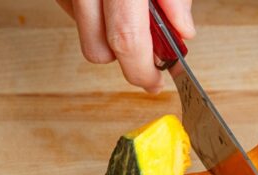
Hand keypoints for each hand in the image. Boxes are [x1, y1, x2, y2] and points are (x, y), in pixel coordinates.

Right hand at [54, 0, 194, 92]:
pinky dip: (96, 15)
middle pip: (97, 50)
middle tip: (151, 54)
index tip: (155, 83)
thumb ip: (174, 1)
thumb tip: (183, 32)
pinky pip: (74, 13)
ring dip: (109, 34)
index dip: (143, 70)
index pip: (127, 40)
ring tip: (134, 12)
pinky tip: (112, 3)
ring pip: (84, 33)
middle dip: (126, 60)